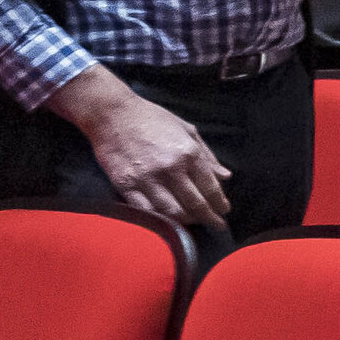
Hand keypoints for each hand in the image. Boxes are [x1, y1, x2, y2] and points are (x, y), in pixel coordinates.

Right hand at [55, 71, 231, 232]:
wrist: (113, 114)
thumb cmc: (153, 119)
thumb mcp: (187, 130)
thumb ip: (207, 156)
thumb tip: (226, 176)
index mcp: (188, 153)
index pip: (210, 188)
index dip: (220, 203)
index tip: (224, 211)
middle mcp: (170, 168)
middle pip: (195, 204)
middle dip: (209, 218)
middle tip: (216, 225)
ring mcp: (147, 178)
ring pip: (172, 212)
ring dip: (186, 222)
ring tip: (194, 223)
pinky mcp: (125, 185)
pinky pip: (146, 211)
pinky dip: (159, 220)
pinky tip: (168, 222)